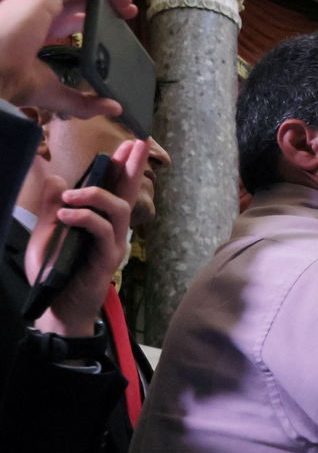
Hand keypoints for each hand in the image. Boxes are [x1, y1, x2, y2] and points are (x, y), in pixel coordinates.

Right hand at [0, 0, 134, 117]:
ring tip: (126, 2)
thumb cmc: (7, 81)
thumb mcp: (53, 94)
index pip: (61, 22)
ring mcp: (34, 4)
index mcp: (29, 35)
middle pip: (69, 3)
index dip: (86, 22)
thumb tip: (113, 109)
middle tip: (126, 13)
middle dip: (99, 5)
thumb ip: (82, 102)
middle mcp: (30, 15)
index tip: (110, 29)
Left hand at [26, 139, 148, 337]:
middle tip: (137, 144)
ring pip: (118, 209)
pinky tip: (66, 215)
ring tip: (73, 195)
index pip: (115, 189)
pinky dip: (85, 218)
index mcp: (99, 223)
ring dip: (97, 195)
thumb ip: (52, 208)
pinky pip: (102, 231)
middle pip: (128, 193)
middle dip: (133, 167)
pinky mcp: (107, 259)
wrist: (55, 307)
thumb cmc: (53, 273)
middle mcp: (112, 232)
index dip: (123, 167)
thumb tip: (56, 180)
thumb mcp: (46, 234)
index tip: (130, 144)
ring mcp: (112, 245)